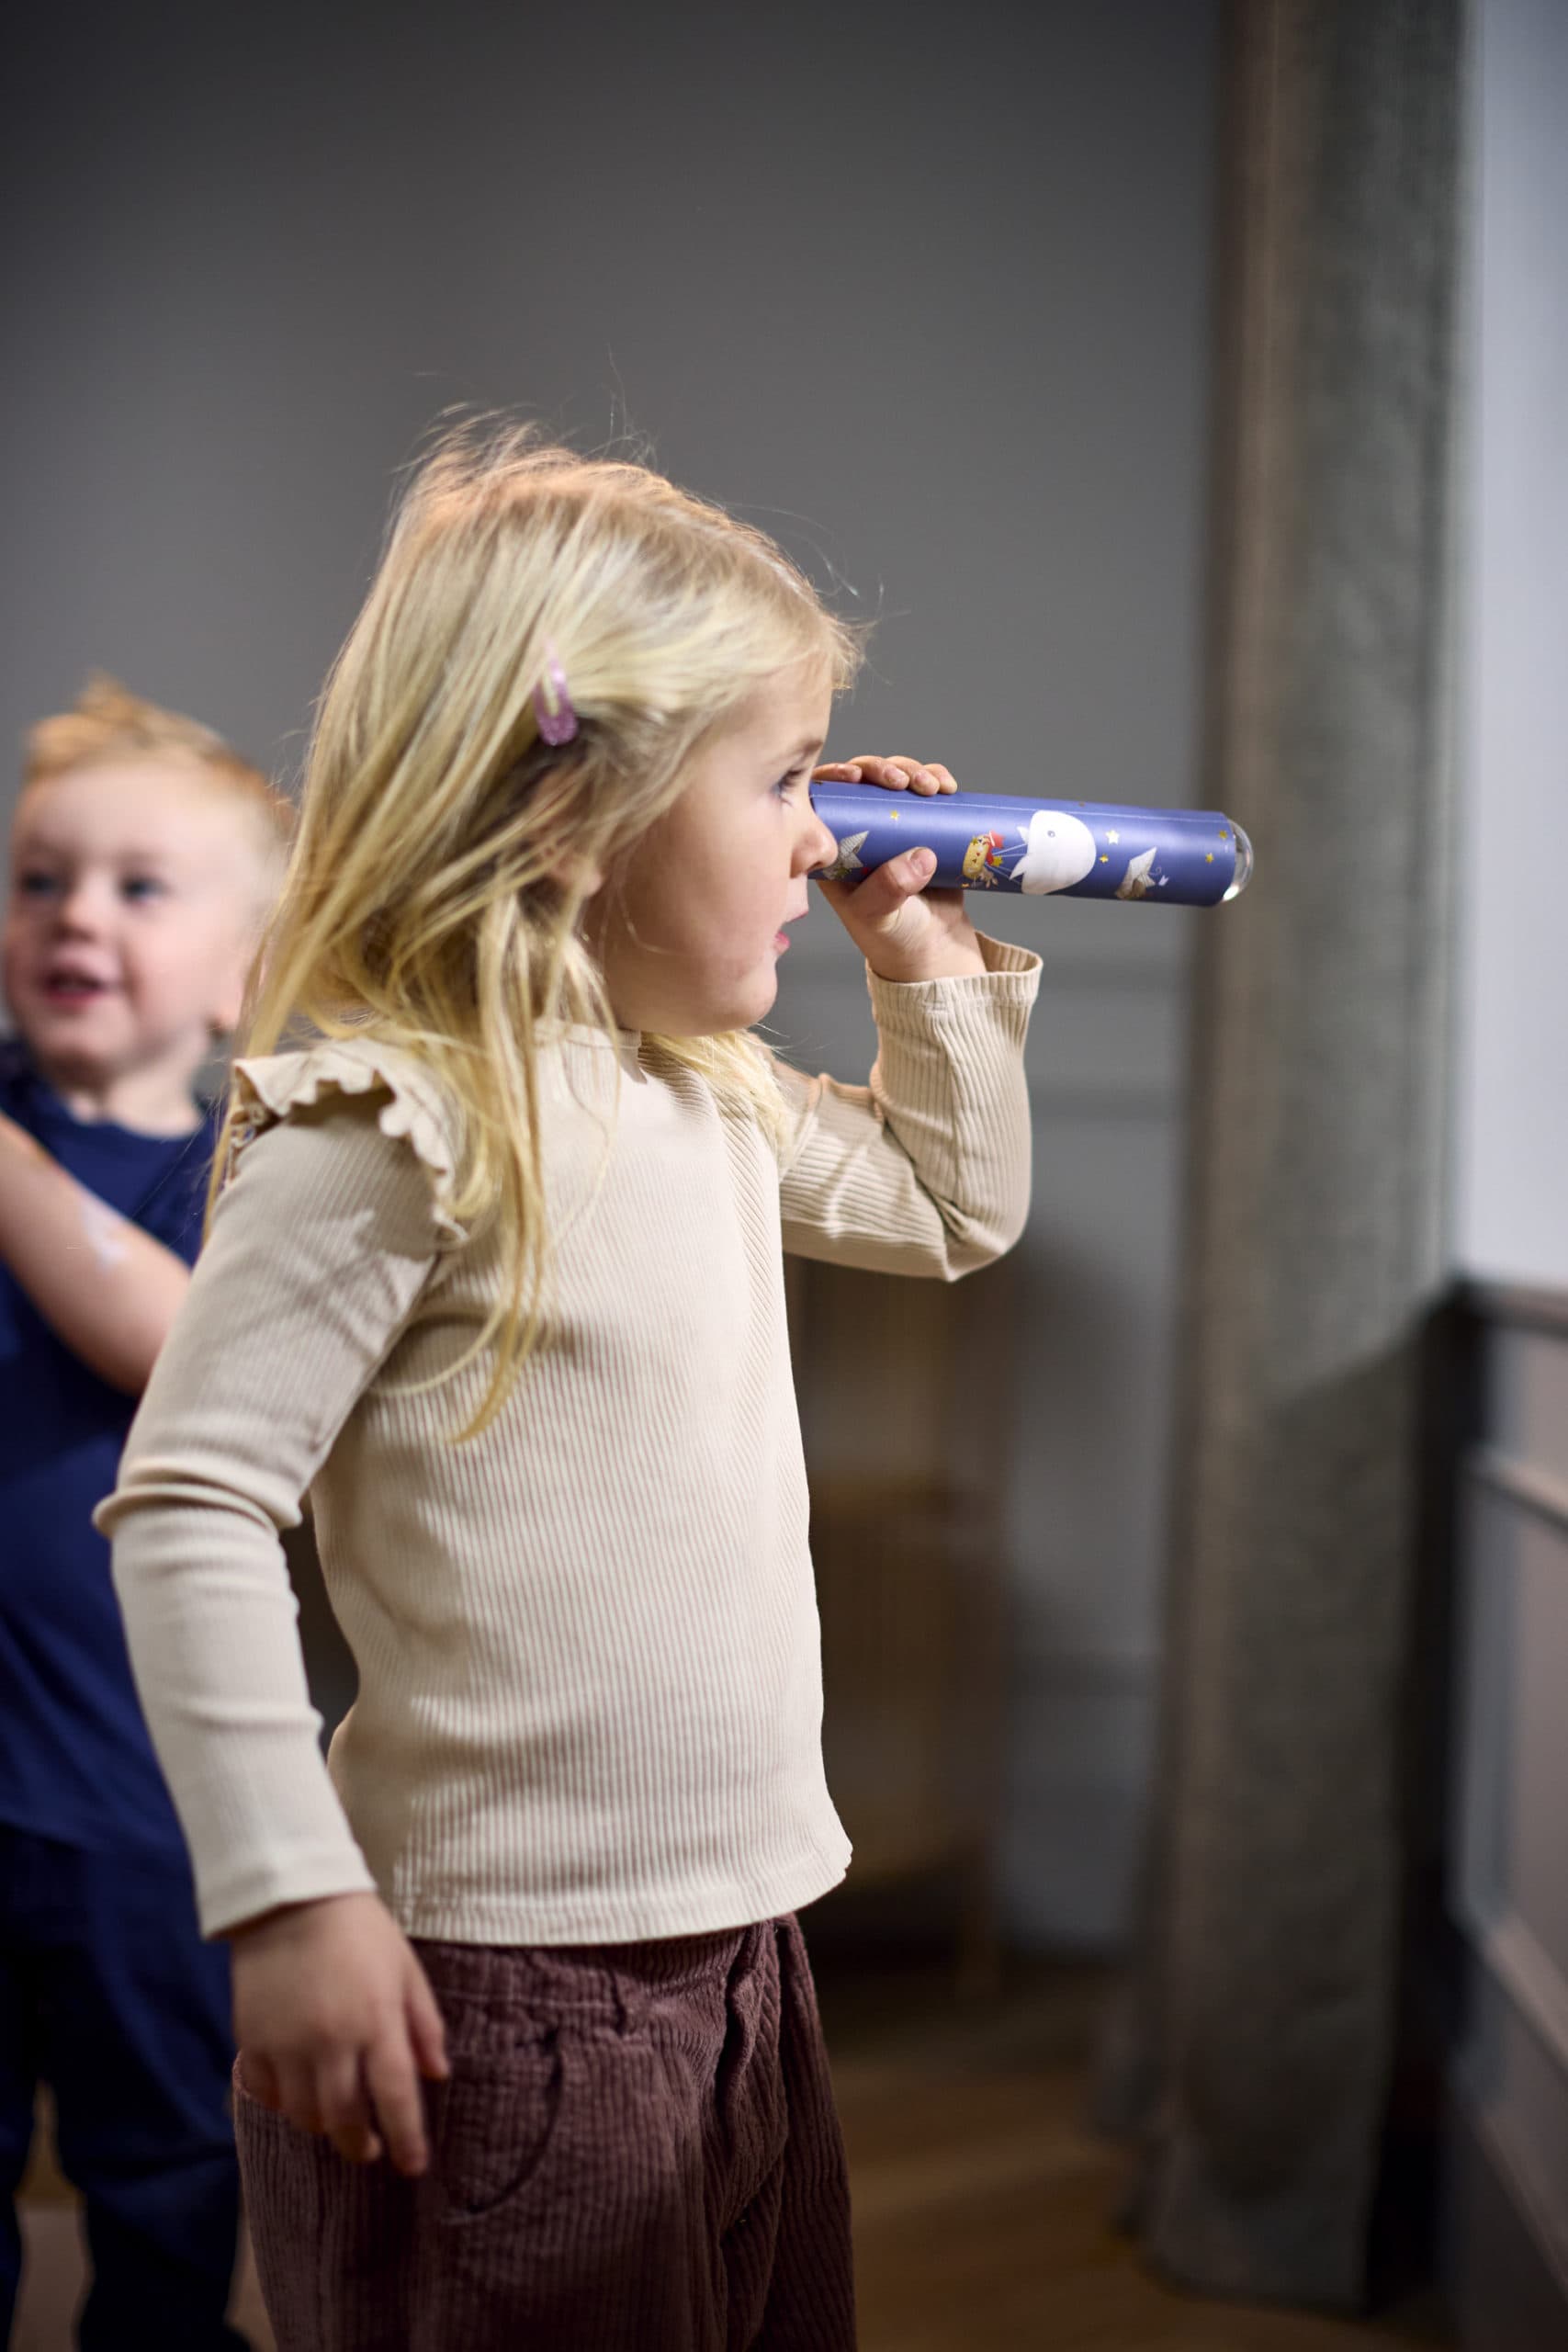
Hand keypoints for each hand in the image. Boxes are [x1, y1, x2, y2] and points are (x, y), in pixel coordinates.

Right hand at [230, 1890, 448, 2175]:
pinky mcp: (251, 2038)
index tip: (415, 2166)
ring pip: (303, 2113)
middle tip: (372, 2152)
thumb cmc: (360, 1930)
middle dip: (361, 2144)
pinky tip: (295, 2099)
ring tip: (337, 2123)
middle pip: (345, 2117)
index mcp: (375, 2021)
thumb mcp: (405, 1969)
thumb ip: (423, 2024)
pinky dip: (281, 2105)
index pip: (395, 2096)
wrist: (292, 1897)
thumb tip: (438, 2075)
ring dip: (323, 2126)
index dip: (407, 2138)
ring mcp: (286, 2043)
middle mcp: (330, 2041)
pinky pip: (264, 2092)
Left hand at [811, 753, 985, 982]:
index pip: (825, 800)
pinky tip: (946, 786)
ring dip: (912, 772)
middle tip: (901, 781)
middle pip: (863, 781)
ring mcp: (893, 826)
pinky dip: (937, 780)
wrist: (933, 951)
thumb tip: (919, 856)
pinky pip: (927, 793)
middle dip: (882, 770)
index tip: (855, 776)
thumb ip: (889, 890)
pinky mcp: (925, 826)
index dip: (834, 777)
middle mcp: (860, 832)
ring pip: (896, 781)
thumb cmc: (892, 937)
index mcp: (834, 849)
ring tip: (930, 786)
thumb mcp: (879, 916)